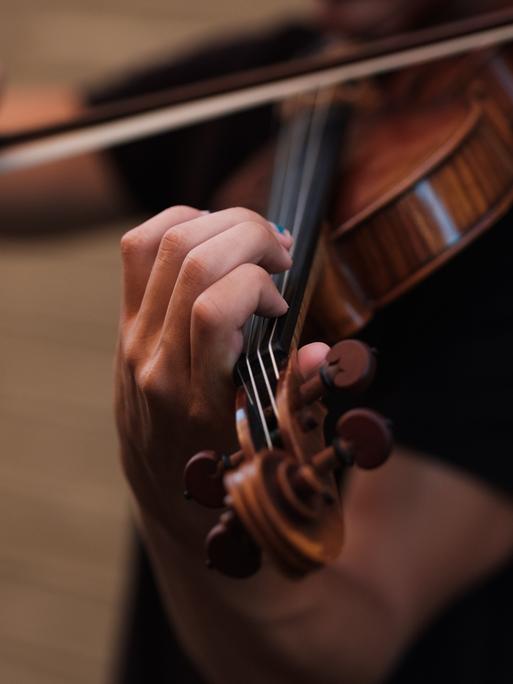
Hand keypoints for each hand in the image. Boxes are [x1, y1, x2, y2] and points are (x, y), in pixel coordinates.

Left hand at [115, 205, 326, 530]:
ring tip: (255, 237)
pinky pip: (139, 249)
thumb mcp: (270, 443)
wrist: (166, 487)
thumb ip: (298, 394)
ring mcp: (135, 338)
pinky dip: (180, 222)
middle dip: (249, 234)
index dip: (259, 286)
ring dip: (220, 222)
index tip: (281, 303)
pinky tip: (215, 233)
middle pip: (192, 260)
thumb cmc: (224, 466)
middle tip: (281, 251)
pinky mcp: (126, 324)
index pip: (214, 309)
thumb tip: (323, 352)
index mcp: (199, 397)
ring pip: (164, 244)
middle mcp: (158, 361)